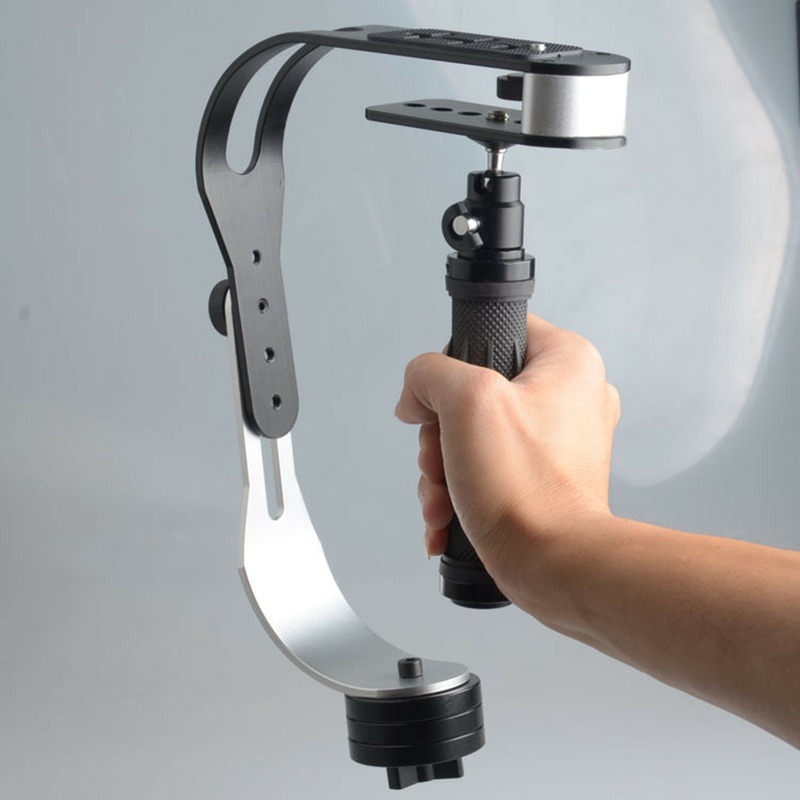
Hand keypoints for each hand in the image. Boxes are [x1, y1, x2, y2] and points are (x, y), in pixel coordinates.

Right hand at [394, 313, 619, 599]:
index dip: (455, 362)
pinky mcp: (544, 478)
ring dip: (442, 469)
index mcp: (568, 363)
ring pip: (474, 436)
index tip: (442, 399)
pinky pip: (489, 468)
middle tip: (439, 459)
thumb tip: (416, 393)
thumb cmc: (527, 488)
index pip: (496, 331)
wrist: (554, 566)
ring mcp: (559, 442)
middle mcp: (571, 398)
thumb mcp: (466, 401)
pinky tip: (447, 517)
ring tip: (441, 497)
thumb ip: (430, 374)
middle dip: (439, 436)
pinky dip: (460, 491)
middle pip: (474, 394)